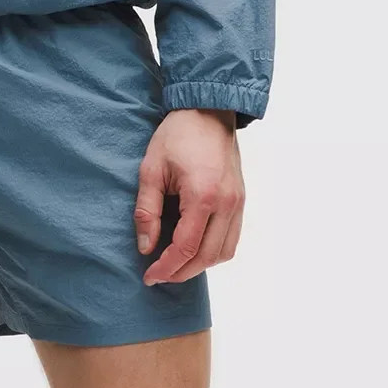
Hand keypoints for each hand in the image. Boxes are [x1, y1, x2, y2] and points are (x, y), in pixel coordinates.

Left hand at [134, 109, 244, 283]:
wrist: (208, 111)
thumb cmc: (177, 136)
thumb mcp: (151, 170)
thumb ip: (146, 212)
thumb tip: (146, 246)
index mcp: (203, 196)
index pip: (185, 247)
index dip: (166, 267)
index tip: (149, 276)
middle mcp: (227, 204)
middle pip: (207, 257)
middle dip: (181, 272)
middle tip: (159, 276)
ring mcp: (238, 203)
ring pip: (224, 252)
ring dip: (199, 265)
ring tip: (175, 266)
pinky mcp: (241, 201)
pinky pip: (232, 239)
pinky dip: (214, 252)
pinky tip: (194, 250)